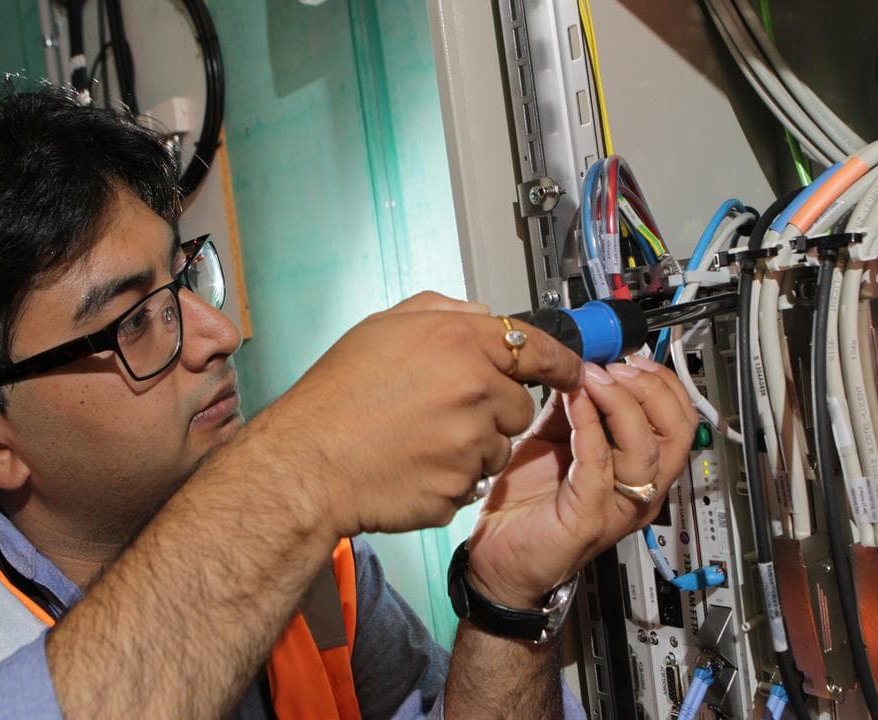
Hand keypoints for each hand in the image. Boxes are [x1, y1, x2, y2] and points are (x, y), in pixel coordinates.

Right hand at [242, 292, 583, 538]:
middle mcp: (474, 388)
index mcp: (459, 340)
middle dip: (492, 409)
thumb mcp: (382, 327)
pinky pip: (472, 482)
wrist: (305, 464)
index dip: (561, 363)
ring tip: (418, 440)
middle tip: (441, 411)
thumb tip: (481, 315)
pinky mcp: (460, 487)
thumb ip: (441, 310)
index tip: (572, 372)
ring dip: (471, 446)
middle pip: (518, 405)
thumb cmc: (335, 397)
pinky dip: (449, 478)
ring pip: (498, 447)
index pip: (539, 348)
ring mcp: (470, 443)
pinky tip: (411, 466)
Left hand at [465, 355, 695, 607]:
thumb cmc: (527, 506)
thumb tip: (579, 365)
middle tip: (614, 368)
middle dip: (649, 389)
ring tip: (592, 379)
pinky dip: (589, 426)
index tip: (629, 358)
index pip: (680, 420)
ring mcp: (618, 507)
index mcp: (640, 469)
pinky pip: (600, 465)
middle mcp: (640, 490)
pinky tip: (574, 402)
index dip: (661, 383)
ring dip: (620, 403)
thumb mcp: (554, 439)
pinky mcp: (588, 519)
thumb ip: (574, 406)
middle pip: (677, 432)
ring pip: (646, 449)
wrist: (496, 557)